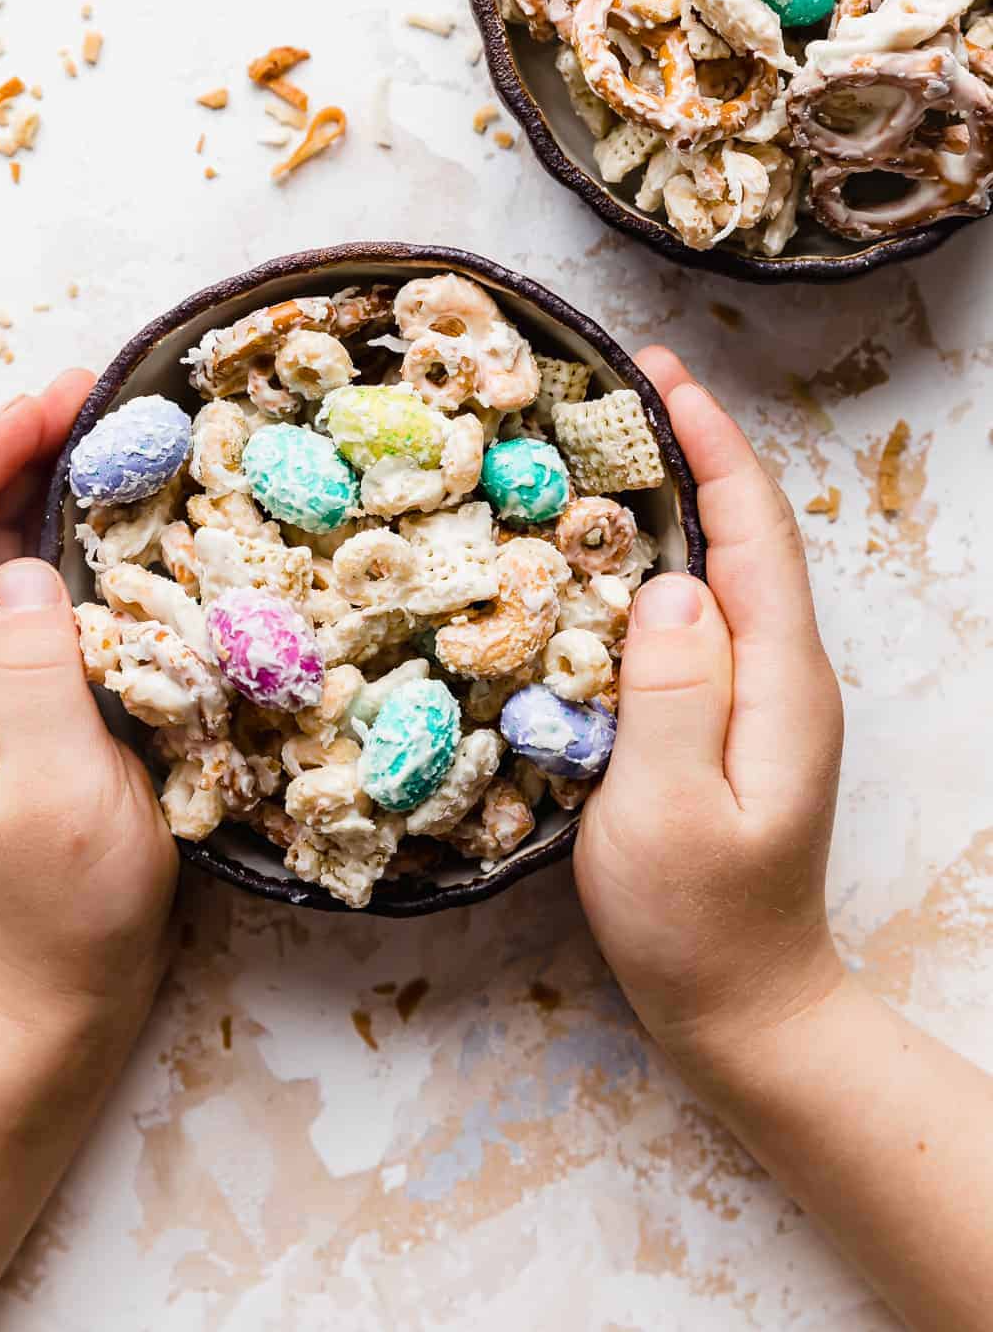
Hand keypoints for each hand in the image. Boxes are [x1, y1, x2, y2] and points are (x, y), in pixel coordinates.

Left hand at [0, 373, 177, 1038]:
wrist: (56, 987)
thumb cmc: (60, 904)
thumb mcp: (54, 793)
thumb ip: (36, 677)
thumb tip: (24, 570)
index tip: (55, 402)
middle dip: (24, 447)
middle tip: (105, 394)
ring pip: (11, 552)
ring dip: (58, 484)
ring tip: (127, 434)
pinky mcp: (43, 696)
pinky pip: (54, 595)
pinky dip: (89, 541)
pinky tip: (139, 524)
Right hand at [574, 349, 844, 1073]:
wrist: (743, 1007)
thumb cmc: (698, 923)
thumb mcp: (669, 812)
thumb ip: (672, 694)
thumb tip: (666, 582)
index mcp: (779, 679)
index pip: (752, 532)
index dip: (710, 444)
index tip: (657, 375)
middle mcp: (781, 671)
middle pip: (743, 531)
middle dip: (689, 445)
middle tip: (613, 384)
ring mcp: (758, 694)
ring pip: (718, 566)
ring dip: (671, 493)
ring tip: (600, 441)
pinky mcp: (725, 716)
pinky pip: (693, 613)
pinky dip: (653, 557)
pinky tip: (601, 552)